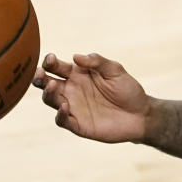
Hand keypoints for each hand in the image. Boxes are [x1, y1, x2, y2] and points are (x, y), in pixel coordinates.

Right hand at [33, 52, 150, 142]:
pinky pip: (63, 120)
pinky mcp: (78, 125)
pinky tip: (64, 106)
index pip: (57, 67)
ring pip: (51, 100)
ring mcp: (73, 108)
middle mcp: (72, 90)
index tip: (50, 58)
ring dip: (48, 93)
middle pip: (47, 83)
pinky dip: (60, 114)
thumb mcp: (115, 70)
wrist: (141, 114)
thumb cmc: (127, 89)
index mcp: (78, 74)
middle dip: (40, 77)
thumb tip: (76, 56)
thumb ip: (97, 61)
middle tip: (40, 73)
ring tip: (52, 85)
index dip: (50, 62)